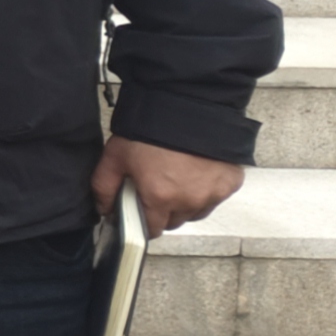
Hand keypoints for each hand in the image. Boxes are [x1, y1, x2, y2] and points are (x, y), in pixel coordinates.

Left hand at [93, 135, 243, 236]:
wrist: (187, 105)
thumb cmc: (149, 129)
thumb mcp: (115, 156)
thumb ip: (104, 187)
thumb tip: (105, 210)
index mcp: (160, 198)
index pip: (152, 230)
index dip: (143, 222)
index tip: (140, 211)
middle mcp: (190, 201)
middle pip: (174, 221)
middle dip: (163, 211)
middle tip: (156, 187)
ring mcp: (213, 193)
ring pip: (196, 212)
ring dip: (186, 202)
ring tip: (177, 177)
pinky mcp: (231, 182)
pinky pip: (216, 196)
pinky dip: (207, 189)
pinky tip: (196, 170)